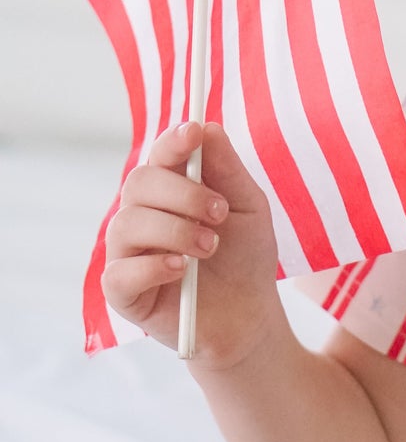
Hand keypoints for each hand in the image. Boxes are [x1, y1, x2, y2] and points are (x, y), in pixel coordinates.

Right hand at [103, 121, 280, 369]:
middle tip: (221, 213)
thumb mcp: (248, 207)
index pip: (160, 155)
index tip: (194, 133)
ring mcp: (128, 252)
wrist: (249, 315)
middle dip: (183, 193)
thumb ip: (226, 169)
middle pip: (139, 182)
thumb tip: (205, 125)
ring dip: (176, 230)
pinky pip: (120, 271)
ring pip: (128, 223)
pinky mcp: (122, 291)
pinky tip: (182, 269)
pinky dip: (154, 265)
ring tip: (210, 246)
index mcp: (170, 189)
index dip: (173, 141)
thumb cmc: (245, 256)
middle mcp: (142, 214)